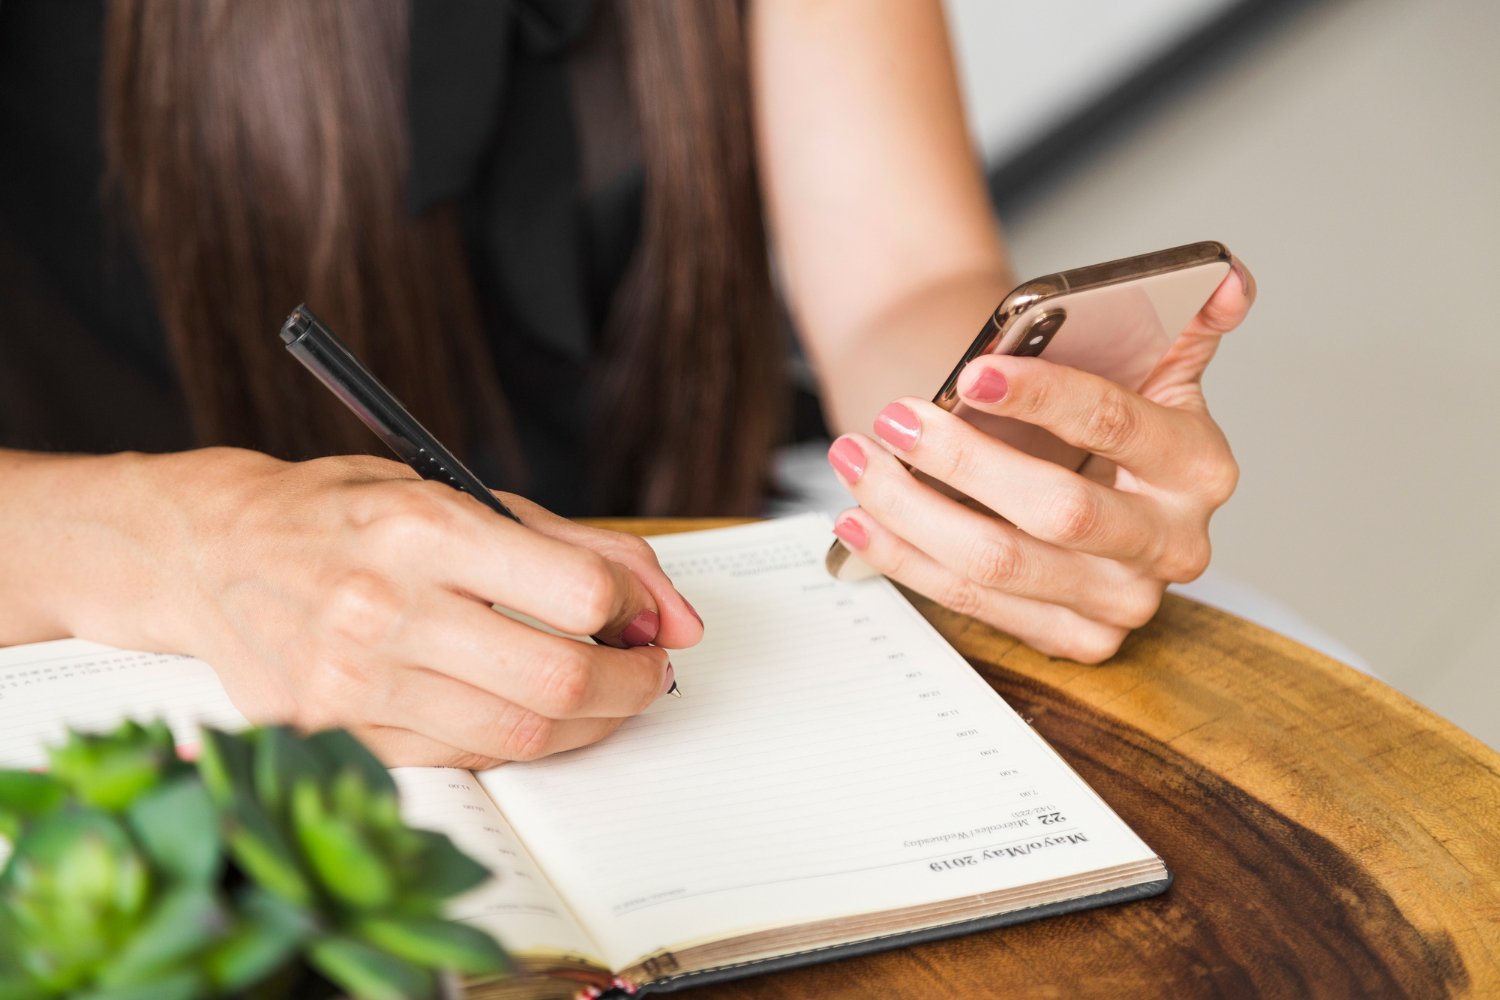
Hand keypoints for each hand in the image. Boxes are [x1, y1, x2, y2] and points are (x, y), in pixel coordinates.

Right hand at [141, 452, 702, 766]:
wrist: (208, 552)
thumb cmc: (345, 515)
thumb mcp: (461, 495)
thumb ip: (581, 548)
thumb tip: (677, 617)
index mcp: (422, 529)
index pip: (576, 590)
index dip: (634, 608)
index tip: (641, 614)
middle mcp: (382, 608)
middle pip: (559, 678)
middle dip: (632, 683)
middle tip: (646, 670)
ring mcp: (352, 682)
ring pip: (520, 735)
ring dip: (588, 721)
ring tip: (597, 690)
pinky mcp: (334, 734)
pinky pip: (465, 757)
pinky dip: (518, 739)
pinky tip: (524, 707)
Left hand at [826, 260, 1254, 662]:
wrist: (1081, 483)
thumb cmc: (1097, 418)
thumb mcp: (1148, 364)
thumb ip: (1182, 317)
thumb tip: (1229, 279)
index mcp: (1198, 465)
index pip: (1115, 425)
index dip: (1042, 396)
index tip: (971, 371)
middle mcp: (1172, 543)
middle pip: (1057, 509)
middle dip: (963, 460)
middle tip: (893, 419)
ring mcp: (1124, 600)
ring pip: (1001, 564)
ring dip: (913, 512)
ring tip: (857, 460)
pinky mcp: (1077, 639)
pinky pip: (974, 604)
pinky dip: (907, 560)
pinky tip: (861, 521)